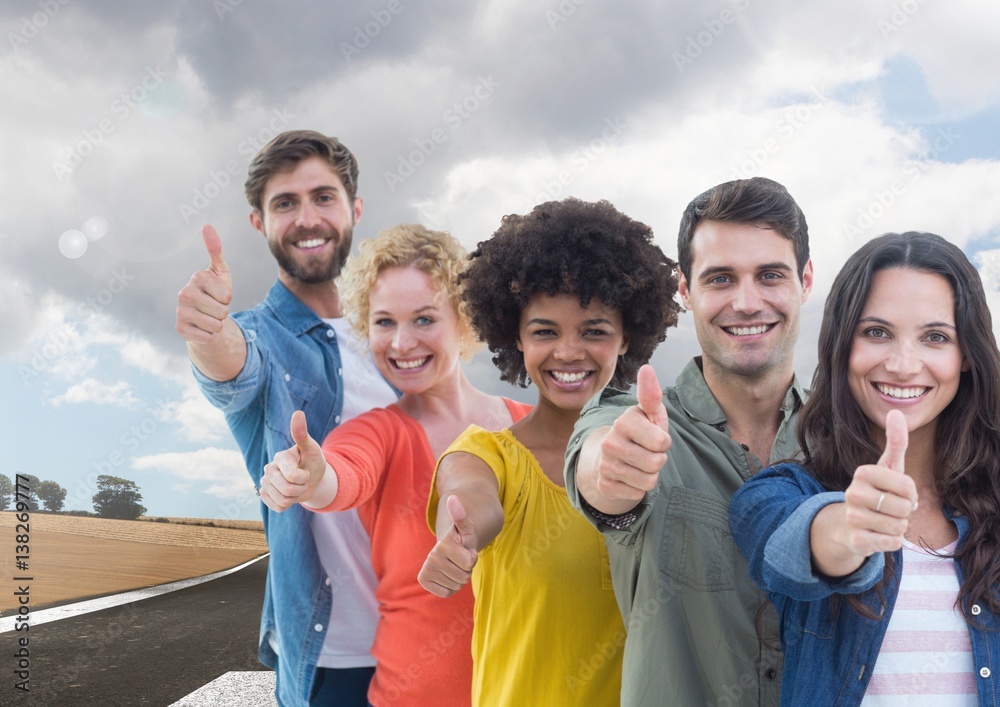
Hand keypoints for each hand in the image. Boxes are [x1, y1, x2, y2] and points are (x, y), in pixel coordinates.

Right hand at [175, 225, 233, 343]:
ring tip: (209, 317)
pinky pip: (208, 337)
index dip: (228, 297)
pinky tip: (202, 328)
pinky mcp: (180, 329)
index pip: (227, 294)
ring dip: (217, 324)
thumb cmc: (215, 292)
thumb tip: (207, 226)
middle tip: (214, 308)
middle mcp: (184, 293)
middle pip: (222, 310)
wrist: (204, 317)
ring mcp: (180, 311)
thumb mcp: (221, 272)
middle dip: (223, 312)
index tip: (219, 294)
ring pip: (216, 325)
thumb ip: (216, 250)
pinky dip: (210, 335)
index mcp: (197, 277)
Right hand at [259, 411, 327, 510]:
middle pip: (287, 491)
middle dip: (301, 489)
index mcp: (280, 457)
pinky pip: (278, 507)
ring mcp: (265, 482)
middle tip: (303, 480)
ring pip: (283, 501)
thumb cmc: (312, 461)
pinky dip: (288, 505)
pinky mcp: (264, 495)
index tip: (306, 471)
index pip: (293, 476)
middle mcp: (269, 469)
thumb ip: (302, 434)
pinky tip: (289, 495)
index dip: (305, 477)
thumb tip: (297, 413)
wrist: (312, 478)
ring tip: (297, 487)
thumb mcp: (311, 449)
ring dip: (295, 497)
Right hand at [418, 495, 478, 596]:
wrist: (446, 547)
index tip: (466, 549)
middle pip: (464, 577)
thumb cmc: (460, 538)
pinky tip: (447, 575)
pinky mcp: (424, 581)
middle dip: (466, 569)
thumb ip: (462, 516)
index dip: (472, 557)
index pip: (470, 563)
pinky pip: (447, 593)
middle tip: (460, 559)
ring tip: (454, 565)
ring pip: (456, 586)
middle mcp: (431, 557)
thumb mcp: (466, 529)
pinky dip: (451, 587)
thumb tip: (453, 498)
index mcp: (442, 545)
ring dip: (459, 577)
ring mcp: (426, 570)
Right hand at [591, 364, 670, 502]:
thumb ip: (651, 394)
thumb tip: (647, 367)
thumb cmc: (640, 432)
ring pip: (648, 481)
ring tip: (639, 464)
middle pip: (656, 463)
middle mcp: (610, 441)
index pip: (662, 442)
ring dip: (649, 475)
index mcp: (624, 421)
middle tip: (646, 452)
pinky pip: (637, 494)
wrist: (612, 456)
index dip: (663, 442)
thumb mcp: (650, 414)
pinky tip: (629, 476)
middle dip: (657, 460)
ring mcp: (605, 464)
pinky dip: (638, 488)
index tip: (653, 436)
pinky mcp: (604, 484)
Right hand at [839, 409, 917, 556]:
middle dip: (905, 512)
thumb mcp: (888, 467)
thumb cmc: (876, 492)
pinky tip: (879, 535)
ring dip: (898, 527)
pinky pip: (892, 543)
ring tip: (884, 521)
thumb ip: (895, 441)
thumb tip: (897, 411)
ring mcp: (852, 517)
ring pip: (899, 526)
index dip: (911, 493)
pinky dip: (892, 541)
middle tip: (891, 509)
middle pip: (904, 508)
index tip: (898, 493)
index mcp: (863, 473)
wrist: (849, 524)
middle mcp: (852, 493)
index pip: (908, 486)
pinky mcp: (855, 539)